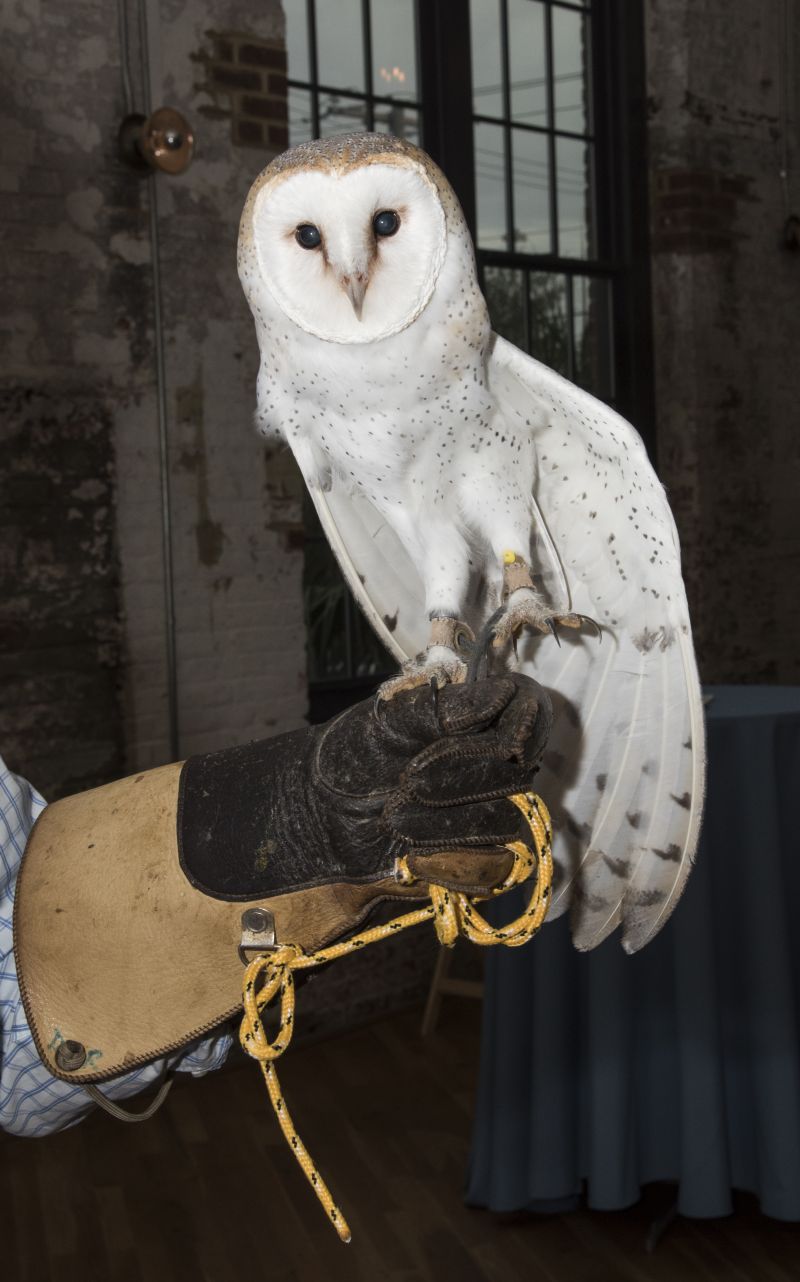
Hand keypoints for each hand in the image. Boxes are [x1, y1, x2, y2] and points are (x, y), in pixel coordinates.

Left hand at [179, 674, 551, 899]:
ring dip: (447, 821)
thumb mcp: (386, 720)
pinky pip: (490, 868)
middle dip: (462, 775)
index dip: (516, 722)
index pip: (531, 711)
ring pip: (504, 821)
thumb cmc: (354, 755)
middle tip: (408, 778)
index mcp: (481, 718)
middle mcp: (494, 765)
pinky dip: (448, 860)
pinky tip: (410, 855)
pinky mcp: (475, 860)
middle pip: (517, 770)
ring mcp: (489, 813)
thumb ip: (441, 707)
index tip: (460, 728)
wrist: (318, 814)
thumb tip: (496, 697)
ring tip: (393, 815)